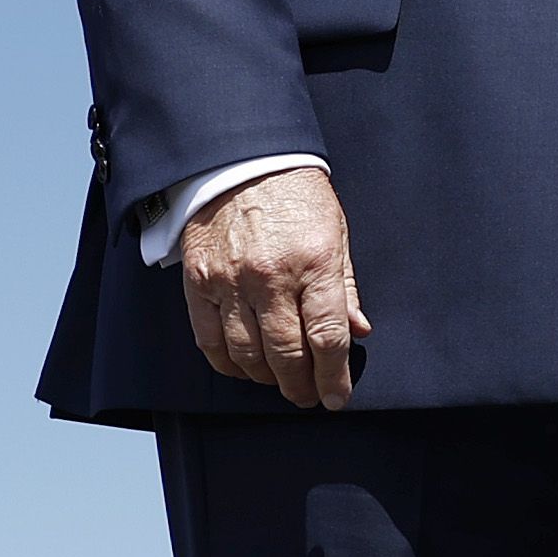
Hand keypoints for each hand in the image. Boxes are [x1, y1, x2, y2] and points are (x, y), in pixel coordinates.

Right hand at [178, 167, 370, 411]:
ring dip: (267, 378)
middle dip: (301, 386)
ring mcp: (231, 281)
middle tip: (308, 396)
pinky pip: (209, 339)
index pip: (326, 337)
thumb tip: (357, 331)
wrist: (242, 158)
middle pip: (287, 354)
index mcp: (314, 262)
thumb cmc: (294, 194)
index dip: (333, 376)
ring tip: (280, 382)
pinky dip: (228, 363)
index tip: (337, 397)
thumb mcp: (335, 232)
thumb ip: (346, 286)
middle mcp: (271, 277)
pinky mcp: (199, 281)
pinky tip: (244, 368)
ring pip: (247, 354)